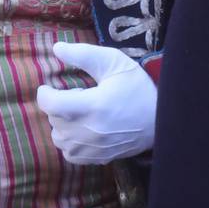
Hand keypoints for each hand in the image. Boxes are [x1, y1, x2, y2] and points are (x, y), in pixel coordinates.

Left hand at [35, 41, 155, 165]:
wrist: (163, 120)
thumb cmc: (138, 88)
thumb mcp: (114, 63)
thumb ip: (84, 54)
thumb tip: (56, 48)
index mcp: (91, 106)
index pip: (49, 104)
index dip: (45, 93)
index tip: (51, 87)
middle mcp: (88, 131)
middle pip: (54, 119)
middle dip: (59, 105)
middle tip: (78, 96)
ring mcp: (92, 149)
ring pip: (59, 137)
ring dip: (63, 124)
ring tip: (81, 114)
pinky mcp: (98, 159)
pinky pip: (69, 153)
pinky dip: (70, 142)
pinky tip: (84, 130)